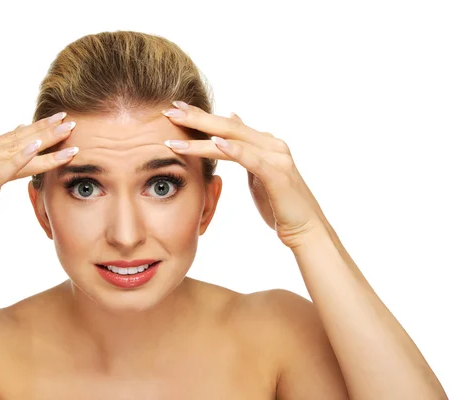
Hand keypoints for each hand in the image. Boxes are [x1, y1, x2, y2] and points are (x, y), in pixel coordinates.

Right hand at [0, 112, 78, 267]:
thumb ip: (1, 159)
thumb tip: (20, 131)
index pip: (9, 138)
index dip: (36, 127)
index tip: (60, 118)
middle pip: (13, 143)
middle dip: (44, 131)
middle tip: (70, 122)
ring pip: (12, 156)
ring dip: (43, 144)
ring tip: (66, 135)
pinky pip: (1, 172)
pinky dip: (19, 160)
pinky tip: (36, 149)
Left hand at [162, 101, 326, 248]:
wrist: (305, 229)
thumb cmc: (279, 205)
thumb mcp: (257, 171)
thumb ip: (245, 149)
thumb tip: (233, 122)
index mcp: (263, 143)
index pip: (227, 125)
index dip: (201, 116)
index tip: (175, 109)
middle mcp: (271, 144)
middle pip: (227, 126)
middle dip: (197, 117)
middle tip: (169, 110)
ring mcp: (276, 157)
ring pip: (234, 140)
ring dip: (203, 134)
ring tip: (177, 130)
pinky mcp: (278, 174)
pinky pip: (252, 158)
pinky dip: (235, 150)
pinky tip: (216, 143)